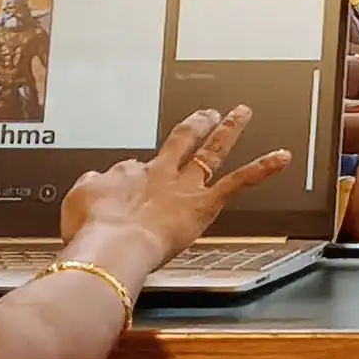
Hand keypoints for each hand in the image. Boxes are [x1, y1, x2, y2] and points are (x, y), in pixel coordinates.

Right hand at [57, 108, 295, 271]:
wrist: (112, 245)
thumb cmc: (94, 230)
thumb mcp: (76, 202)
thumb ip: (89, 187)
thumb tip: (94, 178)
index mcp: (128, 175)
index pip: (136, 167)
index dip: (138, 175)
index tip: (137, 183)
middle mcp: (160, 173)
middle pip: (180, 140)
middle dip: (195, 126)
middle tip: (206, 114)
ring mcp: (186, 185)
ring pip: (211, 151)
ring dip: (228, 131)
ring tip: (240, 115)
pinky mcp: (205, 202)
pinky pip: (240, 181)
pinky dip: (262, 168)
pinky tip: (281, 157)